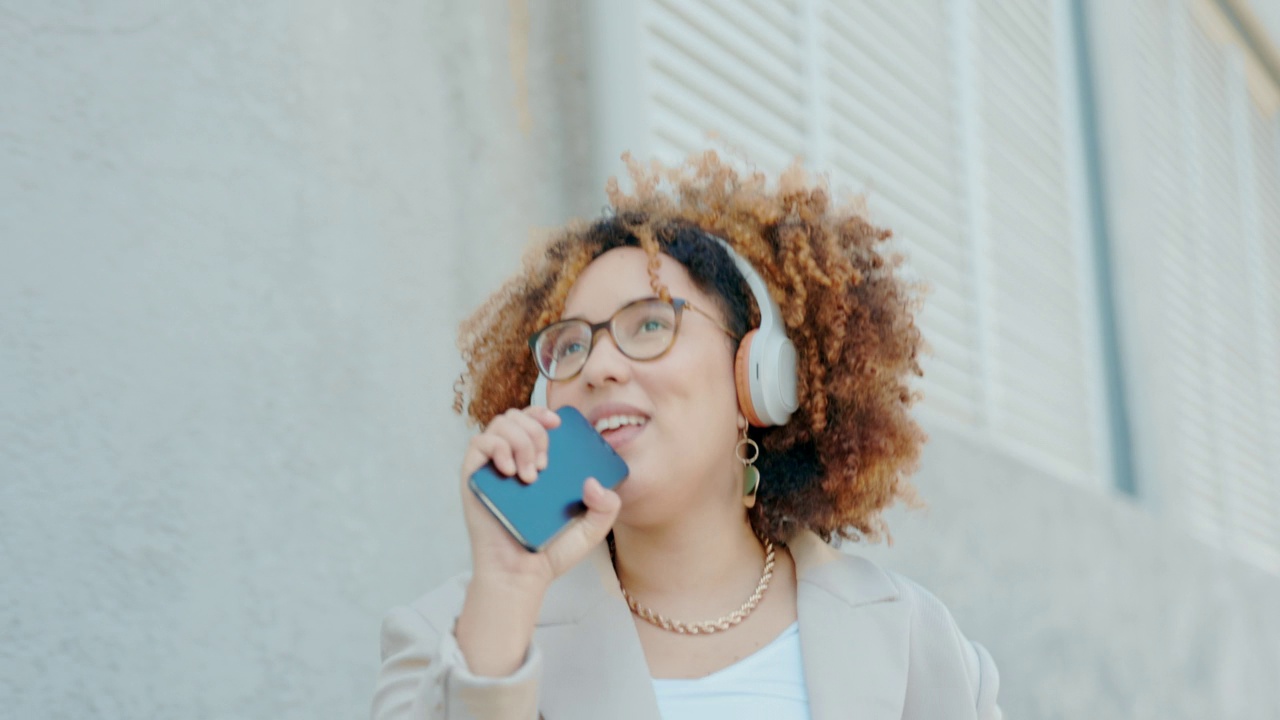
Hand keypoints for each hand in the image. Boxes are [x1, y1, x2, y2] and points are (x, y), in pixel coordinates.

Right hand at [459, 406, 621, 590]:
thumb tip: (593, 481)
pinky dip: (498, 447)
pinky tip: (511, 471)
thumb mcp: (591, 529)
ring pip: (499, 424)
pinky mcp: (474, 478)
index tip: (558, 424)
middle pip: (517, 416)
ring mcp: (492, 468)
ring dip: (519, 440)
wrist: (520, 574)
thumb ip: (607, 507)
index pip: (534, 421)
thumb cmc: (550, 551)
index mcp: (536, 463)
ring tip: (530, 475)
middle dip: (535, 430)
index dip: (543, 412)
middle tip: (546, 464)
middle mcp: (512, 460)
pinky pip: (479, 443)